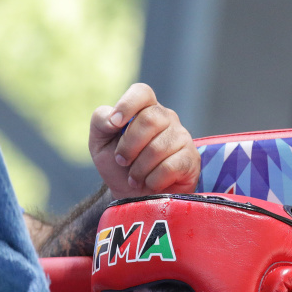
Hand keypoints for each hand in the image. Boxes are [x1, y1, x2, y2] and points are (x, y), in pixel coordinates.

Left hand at [90, 83, 199, 198]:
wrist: (134, 199)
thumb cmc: (118, 168)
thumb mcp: (100, 144)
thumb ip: (100, 122)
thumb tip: (112, 119)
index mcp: (145, 109)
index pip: (142, 92)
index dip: (128, 105)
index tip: (114, 124)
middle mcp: (167, 118)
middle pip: (150, 119)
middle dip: (129, 145)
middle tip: (121, 161)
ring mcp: (182, 137)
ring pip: (159, 146)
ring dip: (139, 168)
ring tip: (135, 178)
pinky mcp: (191, 159)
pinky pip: (170, 166)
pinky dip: (153, 180)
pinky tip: (151, 184)